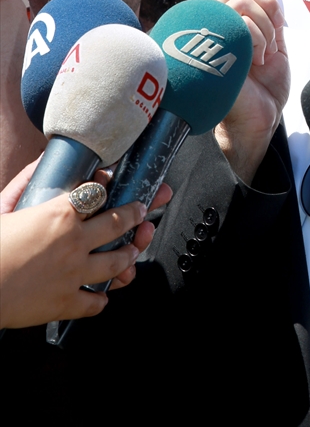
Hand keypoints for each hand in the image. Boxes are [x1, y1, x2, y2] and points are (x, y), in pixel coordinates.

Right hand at [0, 163, 170, 328]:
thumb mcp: (4, 206)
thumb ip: (25, 182)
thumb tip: (40, 161)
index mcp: (60, 214)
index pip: (97, 193)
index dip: (107, 185)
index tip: (113, 182)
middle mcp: (74, 242)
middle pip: (118, 224)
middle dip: (135, 215)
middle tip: (141, 211)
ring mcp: (74, 273)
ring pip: (116, 262)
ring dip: (129, 254)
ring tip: (132, 251)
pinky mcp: (66, 302)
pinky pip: (94, 302)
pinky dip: (100, 299)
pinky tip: (101, 295)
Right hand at [214, 0, 289, 183]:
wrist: (260, 120)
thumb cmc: (265, 86)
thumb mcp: (274, 41)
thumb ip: (271, 13)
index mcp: (229, 21)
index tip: (277, 2)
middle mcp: (216, 26)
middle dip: (266, 1)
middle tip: (277, 27)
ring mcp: (213, 38)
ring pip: (238, 2)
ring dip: (265, 23)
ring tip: (267, 49)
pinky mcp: (214, 53)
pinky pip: (240, 24)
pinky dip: (260, 38)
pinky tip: (259, 61)